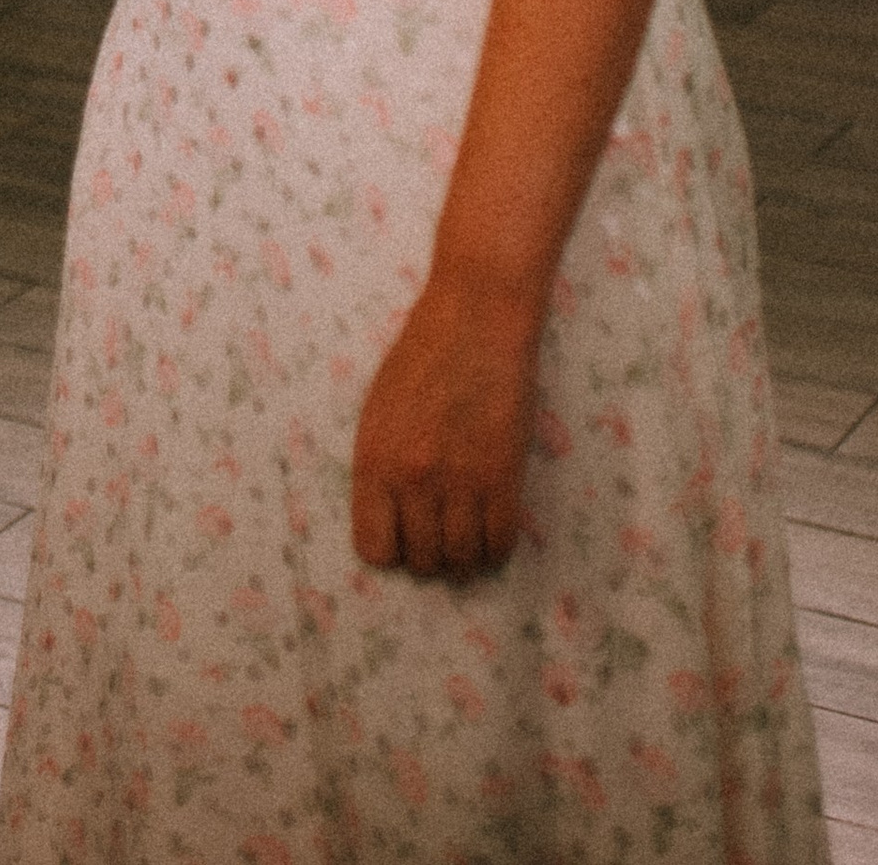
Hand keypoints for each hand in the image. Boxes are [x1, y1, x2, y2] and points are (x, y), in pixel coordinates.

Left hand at [350, 270, 538, 578]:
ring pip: (462, 560)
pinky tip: (493, 528)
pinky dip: (497, 548)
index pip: (374, 548)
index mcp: (373, 459)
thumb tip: (391, 522)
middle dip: (431, 555)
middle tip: (442, 534)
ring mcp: (460, 480)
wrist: (476, 316)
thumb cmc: (424, 354)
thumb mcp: (379, 409)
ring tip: (468, 535)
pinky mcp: (503, 476)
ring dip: (465, 557)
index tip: (403, 537)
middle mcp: (412, 478)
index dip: (392, 549)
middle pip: (422, 561)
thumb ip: (381, 466)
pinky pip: (500, 544)